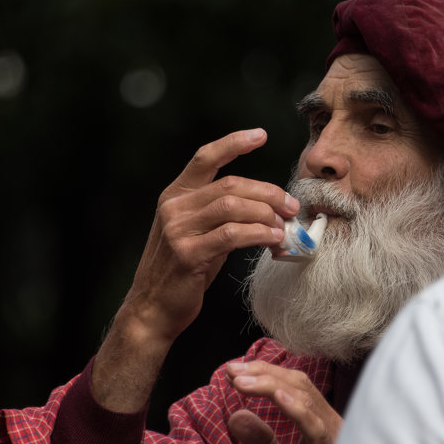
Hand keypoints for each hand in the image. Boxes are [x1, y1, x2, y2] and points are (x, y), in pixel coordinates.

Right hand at [124, 128, 299, 341]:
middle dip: (267, 192)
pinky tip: (272, 239)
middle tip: (291, 205)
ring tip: (284, 226)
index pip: (205, 158)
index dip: (233, 143)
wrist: (153, 309)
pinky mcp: (187, 253)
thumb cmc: (182, 272)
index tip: (260, 135)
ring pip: (233, 206)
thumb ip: (221, 215)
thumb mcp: (196, 233)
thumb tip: (267, 207)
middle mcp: (174, 207)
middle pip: (230, 185)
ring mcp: (178, 230)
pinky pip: (231, 234)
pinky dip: (258, 233)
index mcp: (175, 196)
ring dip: (266, 214)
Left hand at [226, 360, 342, 443]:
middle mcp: (331, 423)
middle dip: (263, 373)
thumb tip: (235, 416)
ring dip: (270, 385)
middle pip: (299, 384)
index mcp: (321, 422)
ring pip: (305, 398)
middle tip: (231, 370)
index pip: (294, 386)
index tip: (232, 372)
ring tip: (240, 382)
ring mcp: (336, 437)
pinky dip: (296, 409)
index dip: (264, 374)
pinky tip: (277, 396)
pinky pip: (315, 427)